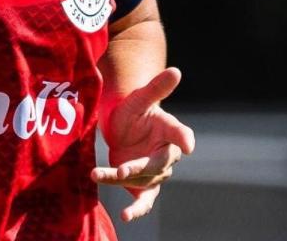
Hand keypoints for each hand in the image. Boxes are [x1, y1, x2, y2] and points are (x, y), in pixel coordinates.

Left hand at [91, 67, 194, 221]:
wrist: (122, 126)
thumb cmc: (134, 110)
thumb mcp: (141, 98)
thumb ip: (156, 88)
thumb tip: (176, 70)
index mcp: (171, 131)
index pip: (181, 134)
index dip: (184, 139)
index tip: (188, 145)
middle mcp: (167, 155)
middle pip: (156, 164)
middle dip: (139, 167)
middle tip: (122, 170)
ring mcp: (155, 172)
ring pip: (141, 180)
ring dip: (120, 179)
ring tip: (97, 174)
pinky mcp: (143, 186)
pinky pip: (144, 201)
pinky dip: (137, 210)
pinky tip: (126, 216)